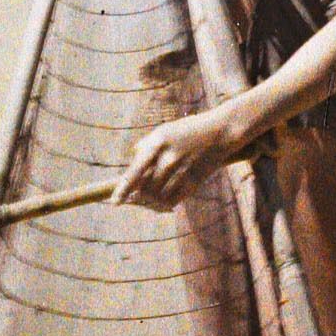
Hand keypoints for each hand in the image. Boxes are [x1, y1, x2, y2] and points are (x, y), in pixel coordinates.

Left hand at [111, 108, 243, 211]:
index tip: (114, 202)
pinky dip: (165, 205)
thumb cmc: (188, 130)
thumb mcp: (164, 130)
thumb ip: (146, 145)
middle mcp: (168, 158)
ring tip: (148, 200)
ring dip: (151, 202)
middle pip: (145, 188)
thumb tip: (131, 158)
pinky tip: (163, 202)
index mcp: (157, 143)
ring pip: (159, 197)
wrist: (220, 131)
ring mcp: (182, 171)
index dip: (123, 189)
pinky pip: (174, 200)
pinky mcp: (194, 181)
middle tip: (133, 199)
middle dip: (138, 196)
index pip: (135, 171)